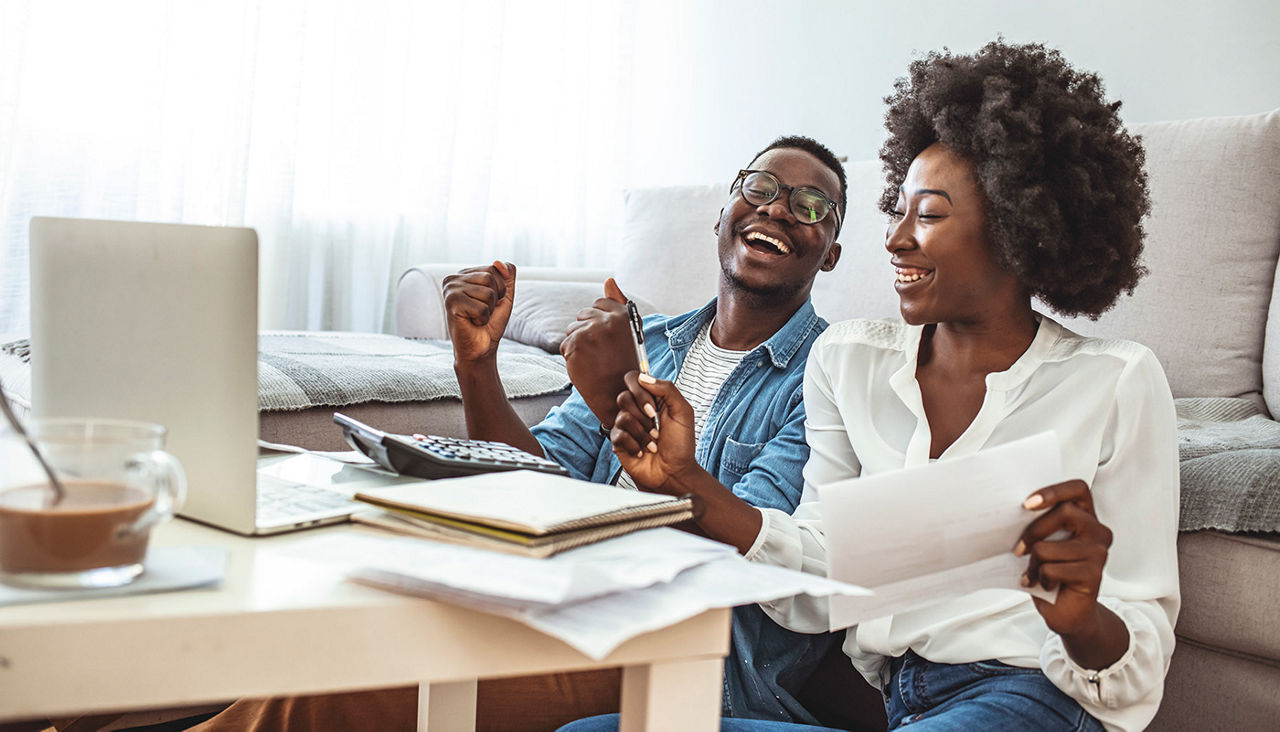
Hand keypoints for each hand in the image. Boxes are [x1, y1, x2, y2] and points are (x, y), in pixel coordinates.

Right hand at [442, 262, 516, 364]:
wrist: (480, 348)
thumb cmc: (491, 322)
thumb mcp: (504, 295)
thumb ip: (507, 275)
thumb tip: (497, 262)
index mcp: (464, 273)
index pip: (494, 269)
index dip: (500, 289)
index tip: (488, 303)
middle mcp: (453, 278)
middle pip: (491, 278)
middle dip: (495, 299)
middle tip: (483, 311)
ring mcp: (450, 289)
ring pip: (488, 292)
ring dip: (489, 310)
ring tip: (477, 317)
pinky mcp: (451, 303)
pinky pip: (482, 307)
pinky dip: (483, 319)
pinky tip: (472, 322)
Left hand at [560, 278, 640, 428]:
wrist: (618, 395)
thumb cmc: (624, 364)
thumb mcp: (629, 332)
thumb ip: (618, 303)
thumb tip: (609, 279)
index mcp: (623, 315)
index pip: (600, 303)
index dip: (599, 320)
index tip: (606, 337)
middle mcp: (608, 320)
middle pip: (583, 315)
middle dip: (587, 331)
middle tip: (600, 352)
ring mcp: (590, 331)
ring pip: (572, 330)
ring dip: (578, 344)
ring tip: (594, 360)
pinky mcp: (575, 345)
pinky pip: (565, 345)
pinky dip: (572, 357)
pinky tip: (586, 367)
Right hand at [610, 372, 696, 493]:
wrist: (675, 472)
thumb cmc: (681, 445)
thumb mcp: (683, 412)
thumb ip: (667, 389)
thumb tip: (644, 377)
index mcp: (651, 399)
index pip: (633, 380)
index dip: (640, 390)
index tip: (653, 406)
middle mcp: (636, 410)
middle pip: (623, 397)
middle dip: (642, 415)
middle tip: (655, 426)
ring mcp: (627, 426)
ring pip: (622, 417)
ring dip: (642, 433)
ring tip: (653, 442)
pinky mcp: (619, 442)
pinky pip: (618, 434)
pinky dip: (634, 445)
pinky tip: (643, 451)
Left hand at [1015, 479, 1112, 635]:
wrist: (1068, 612)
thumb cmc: (1052, 572)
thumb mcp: (1045, 543)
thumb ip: (1041, 525)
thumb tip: (1010, 512)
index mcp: (1086, 518)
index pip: (1078, 489)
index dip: (1054, 490)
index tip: (1027, 503)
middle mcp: (1098, 532)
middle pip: (1063, 513)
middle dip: (1033, 531)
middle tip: (1018, 549)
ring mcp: (1099, 553)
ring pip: (1049, 547)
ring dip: (1033, 563)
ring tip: (1034, 573)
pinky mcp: (1093, 575)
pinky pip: (1052, 570)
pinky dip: (1040, 579)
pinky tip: (1044, 585)